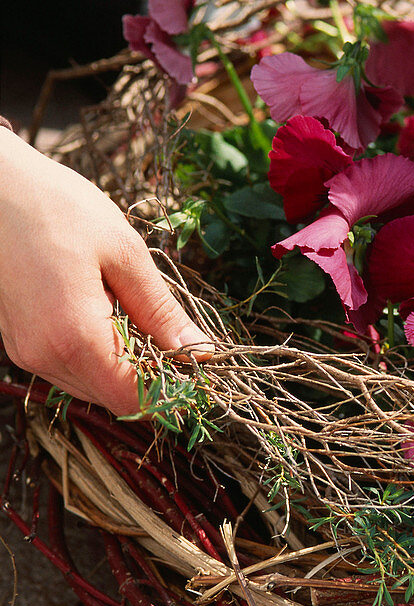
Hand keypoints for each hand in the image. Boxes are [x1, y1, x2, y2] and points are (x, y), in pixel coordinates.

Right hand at [0, 128, 210, 415]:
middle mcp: (43, 356)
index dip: (174, 392)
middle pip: (114, 398)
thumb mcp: (125, 253)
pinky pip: (70, 368)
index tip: (203, 366)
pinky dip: (102, 356)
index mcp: (74, 337)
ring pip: (92, 386)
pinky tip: (116, 319)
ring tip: (152, 324)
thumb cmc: (56, 207)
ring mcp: (25, 352)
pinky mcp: (19, 341)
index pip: (134, 398)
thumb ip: (161, 311)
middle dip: (155, 380)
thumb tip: (200, 352)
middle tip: (186, 342)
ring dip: (128, 369)